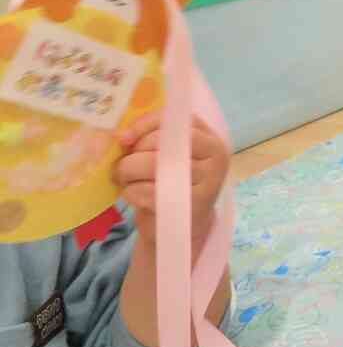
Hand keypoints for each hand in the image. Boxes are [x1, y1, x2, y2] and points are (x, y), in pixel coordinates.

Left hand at [114, 112, 229, 237]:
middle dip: (133, 153)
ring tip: (125, 179)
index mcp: (210, 138)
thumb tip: (122, 135)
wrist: (184, 226)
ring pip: (154, 165)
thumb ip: (151, 137)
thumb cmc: (172, 183)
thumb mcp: (168, 155)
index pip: (176, 120)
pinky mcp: (193, 205)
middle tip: (122, 166)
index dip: (145, 125)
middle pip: (163, 143)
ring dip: (128, 173)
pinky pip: (151, 190)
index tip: (123, 138)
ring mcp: (208, 181)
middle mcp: (216, 156)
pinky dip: (133, 192)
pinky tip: (134, 195)